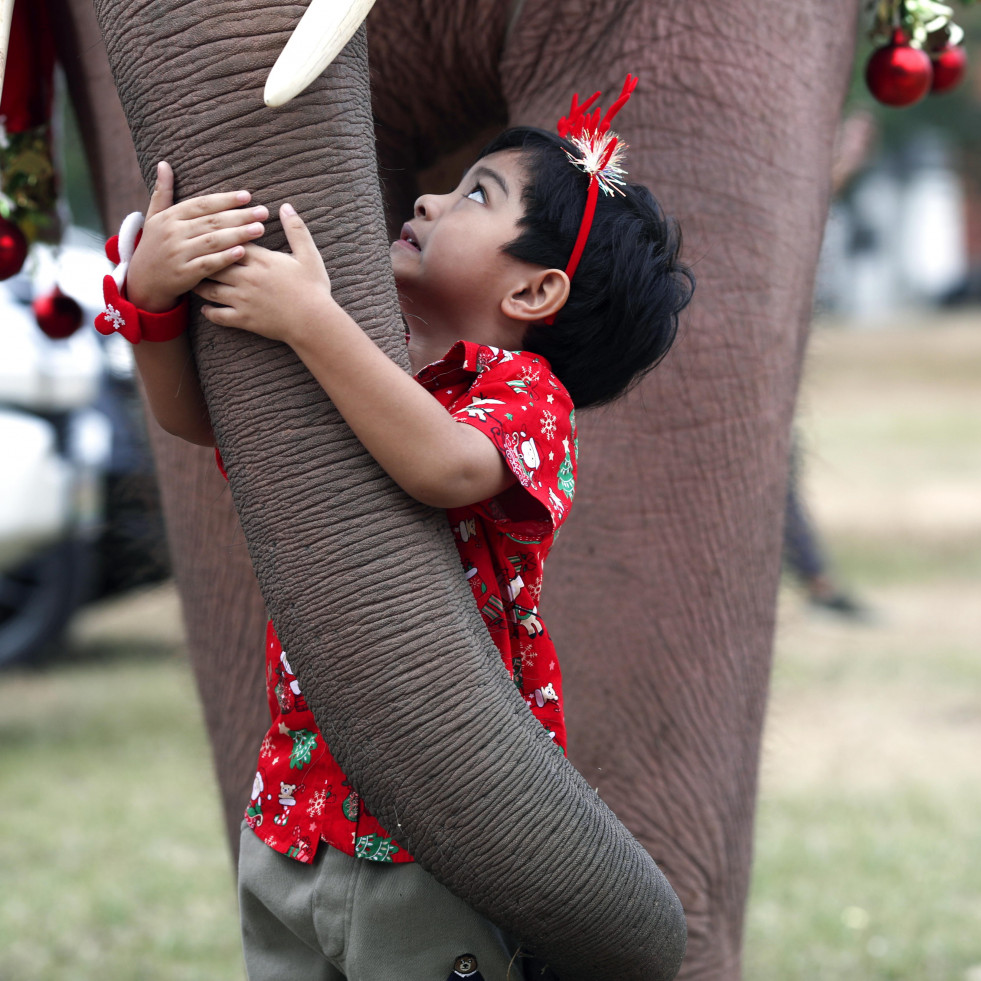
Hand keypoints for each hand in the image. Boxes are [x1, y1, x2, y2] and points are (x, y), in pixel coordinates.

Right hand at [126, 161, 268, 312]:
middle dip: (240, 216)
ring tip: (260, 229)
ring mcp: (179, 254)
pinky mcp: (184, 274)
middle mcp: (173, 233)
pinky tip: (243, 251)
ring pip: (213, 241)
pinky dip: (225, 258)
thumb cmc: (154, 246)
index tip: (247, 196)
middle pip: (212, 221)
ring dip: (238, 234)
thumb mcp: (154, 217)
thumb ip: (163, 192)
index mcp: (170, 217)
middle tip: (263, 212)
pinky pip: (208, 264)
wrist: (143, 281)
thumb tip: (164, 163)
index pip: (202, 204)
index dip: (225, 200)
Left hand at [193, 204, 334, 344]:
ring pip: (210, 289)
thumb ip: (296, 229)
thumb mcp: (309, 255)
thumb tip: (286, 206)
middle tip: (191, 254)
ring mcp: (243, 299)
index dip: (219, 236)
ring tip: (193, 279)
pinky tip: (204, 308)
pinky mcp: (244, 319)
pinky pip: (219, 315)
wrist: (314, 322)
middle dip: (202, 258)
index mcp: (261, 259)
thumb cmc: (314, 288)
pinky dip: (208, 312)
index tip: (211, 233)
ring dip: (200, 284)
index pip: (231, 241)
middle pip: (214, 263)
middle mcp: (247, 277)